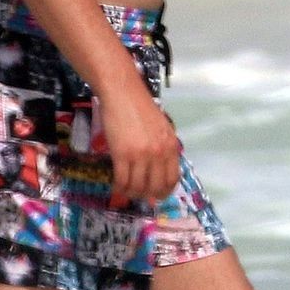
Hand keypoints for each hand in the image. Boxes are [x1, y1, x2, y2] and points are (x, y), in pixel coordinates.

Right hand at [97, 82, 180, 208]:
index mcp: (171, 146)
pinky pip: (122, 179)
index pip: (172, 179)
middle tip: (140, 196)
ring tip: (126, 190)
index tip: (157, 194)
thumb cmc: (139, 107)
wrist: (122, 93)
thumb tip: (157, 168)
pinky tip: (117, 185)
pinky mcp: (122, 154)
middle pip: (156, 186)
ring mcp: (140, 155)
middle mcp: (159, 153)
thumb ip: (162, 147)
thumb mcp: (161, 128)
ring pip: (138, 186)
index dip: (164, 191)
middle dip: (147, 195)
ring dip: (131, 192)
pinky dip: (119, 186)